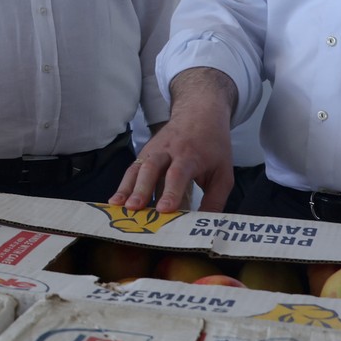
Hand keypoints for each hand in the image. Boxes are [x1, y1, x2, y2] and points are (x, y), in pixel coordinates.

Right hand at [112, 68, 235, 211]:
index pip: (178, 173)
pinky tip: (115, 201)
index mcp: (191, 155)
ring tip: (118, 206)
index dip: (171, 191)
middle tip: (134, 208)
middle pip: (151, 168)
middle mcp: (168, 150)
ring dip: (127, 187)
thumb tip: (204, 226)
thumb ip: (215, 200)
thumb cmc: (213, 146)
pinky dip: (123, 185)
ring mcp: (153, 150)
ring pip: (137, 168)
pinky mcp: (144, 153)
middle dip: (142, 189)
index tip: (164, 210)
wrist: (199, 113)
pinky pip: (132, 169)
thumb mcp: (224, 173)